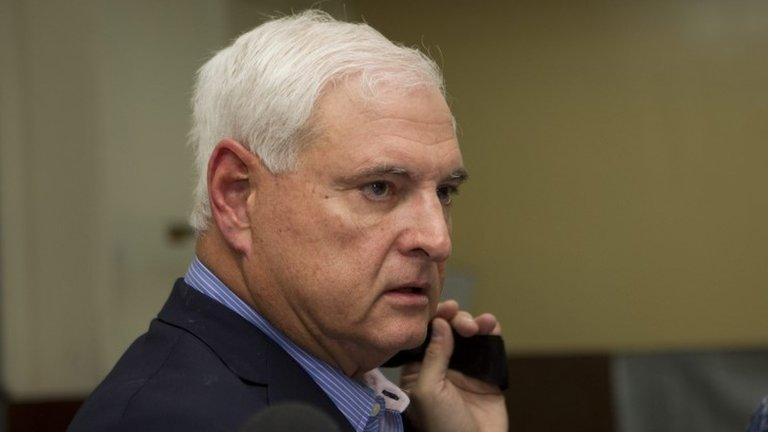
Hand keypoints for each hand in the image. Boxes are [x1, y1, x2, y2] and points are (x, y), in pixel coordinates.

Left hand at [399, 300, 507, 431]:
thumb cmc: (442, 427)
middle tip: (463, 323)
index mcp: (419, 370)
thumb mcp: (428, 390)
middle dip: (456, 319)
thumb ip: (433, 355)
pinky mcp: (487, 374)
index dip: (434, 317)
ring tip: (479, 324)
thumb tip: (439, 323)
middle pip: (447, 330)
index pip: (424, 335)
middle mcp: (441, 366)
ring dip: (474, 322)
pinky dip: (491, 332)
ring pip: (468, 335)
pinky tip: (490, 324)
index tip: (446, 308)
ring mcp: (465, 369)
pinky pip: (489, 347)